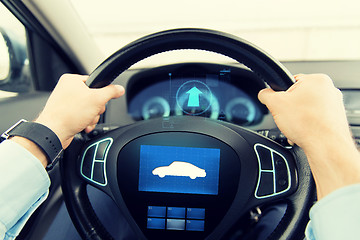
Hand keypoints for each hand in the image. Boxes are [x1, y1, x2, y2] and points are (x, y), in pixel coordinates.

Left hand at [35, 74, 124, 148]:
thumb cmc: (68, 114)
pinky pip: (83, 116)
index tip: (101, 100)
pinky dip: (86, 122)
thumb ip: (111, 92)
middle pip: (94, 97)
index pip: (95, 82)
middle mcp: (67, 89)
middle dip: (96, 109)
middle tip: (91, 111)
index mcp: (71, 80)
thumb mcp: (97, 99)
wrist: (54, 132)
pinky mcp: (66, 114)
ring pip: (90, 109)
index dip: (101, 93)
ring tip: (85, 120)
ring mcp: (66, 102)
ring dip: (92, 117)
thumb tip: (119, 89)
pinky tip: (83, 125)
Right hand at [258, 74, 359, 198]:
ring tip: (297, 127)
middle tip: (288, 117)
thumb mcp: (275, 104)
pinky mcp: (336, 118)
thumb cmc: (308, 124)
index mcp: (317, 80)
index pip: (291, 82)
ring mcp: (335, 104)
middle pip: (299, 96)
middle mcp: (330, 89)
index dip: (281, 95)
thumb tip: (263, 94)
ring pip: (307, 109)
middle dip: (290, 109)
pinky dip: (308, 125)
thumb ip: (266, 95)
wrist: (325, 146)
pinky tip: (304, 132)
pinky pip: (316, 119)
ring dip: (298, 118)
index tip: (280, 105)